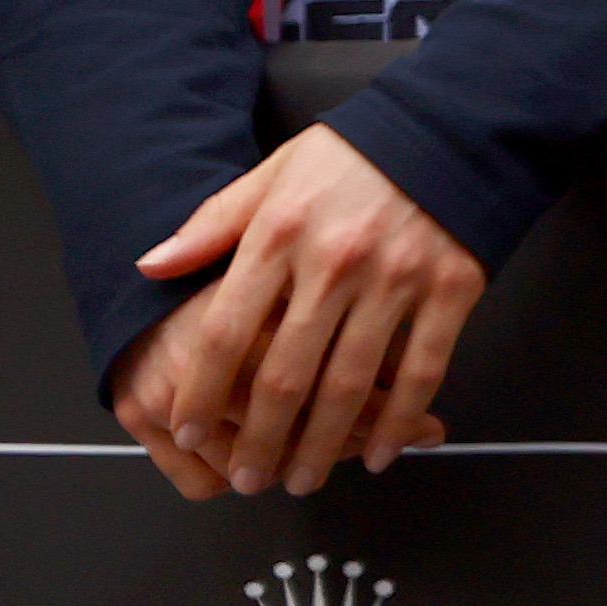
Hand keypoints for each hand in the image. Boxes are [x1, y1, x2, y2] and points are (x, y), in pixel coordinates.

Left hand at [121, 127, 484, 496]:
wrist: (456, 126)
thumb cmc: (357, 155)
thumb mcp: (273, 173)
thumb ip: (212, 225)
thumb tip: (150, 266)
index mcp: (282, 233)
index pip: (226, 331)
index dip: (203, 391)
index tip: (190, 431)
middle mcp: (337, 261)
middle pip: (286, 374)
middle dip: (261, 440)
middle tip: (248, 479)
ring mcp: (398, 279)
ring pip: (351, 385)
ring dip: (323, 446)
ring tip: (303, 479)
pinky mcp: (452, 289)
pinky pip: (422, 370)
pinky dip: (400, 421)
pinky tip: (382, 452)